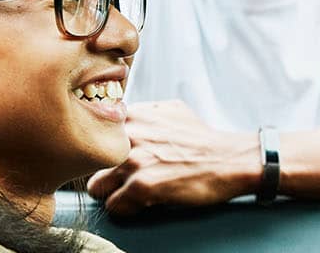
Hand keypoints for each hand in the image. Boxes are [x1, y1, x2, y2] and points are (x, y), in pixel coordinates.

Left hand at [87, 101, 257, 215]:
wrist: (229, 160)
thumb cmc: (202, 139)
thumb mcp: (170, 110)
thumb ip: (143, 113)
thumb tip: (125, 115)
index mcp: (132, 115)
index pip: (93, 135)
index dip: (103, 150)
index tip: (112, 159)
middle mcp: (128, 135)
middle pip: (90, 162)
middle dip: (104, 173)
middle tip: (121, 181)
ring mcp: (133, 161)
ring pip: (96, 187)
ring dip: (112, 193)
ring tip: (131, 194)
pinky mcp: (142, 186)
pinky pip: (114, 206)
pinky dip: (125, 209)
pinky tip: (142, 203)